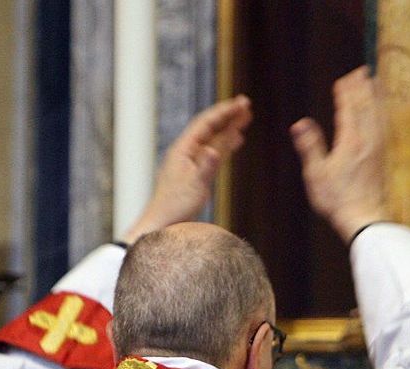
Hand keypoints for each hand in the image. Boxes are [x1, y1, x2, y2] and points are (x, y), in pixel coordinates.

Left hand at [122, 95, 252, 243]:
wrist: (162, 223)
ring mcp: (191, 161)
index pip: (206, 123)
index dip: (224, 111)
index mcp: (183, 149)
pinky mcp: (196, 171)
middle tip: (247, 104)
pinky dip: (226, 143)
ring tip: (246, 117)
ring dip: (229, 127)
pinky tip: (236, 140)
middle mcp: (186, 151)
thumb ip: (206, 167)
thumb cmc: (175, 206)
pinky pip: (214, 150)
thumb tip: (214, 150)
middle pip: (210, 127)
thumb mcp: (194, 186)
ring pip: (213, 138)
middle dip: (228, 115)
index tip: (242, 103)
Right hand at [291, 66, 388, 242]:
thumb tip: (300, 124)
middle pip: (366, 107)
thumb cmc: (338, 199)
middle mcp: (367, 141)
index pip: (348, 110)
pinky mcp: (383, 158)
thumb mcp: (317, 174)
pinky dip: (383, 113)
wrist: (365, 219)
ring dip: (376, 97)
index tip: (343, 79)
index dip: (346, 93)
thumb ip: (311, 146)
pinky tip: (382, 112)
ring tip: (375, 82)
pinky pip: (384, 127)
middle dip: (363, 88)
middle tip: (362, 71)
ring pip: (378, 115)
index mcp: (350, 142)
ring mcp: (378, 149)